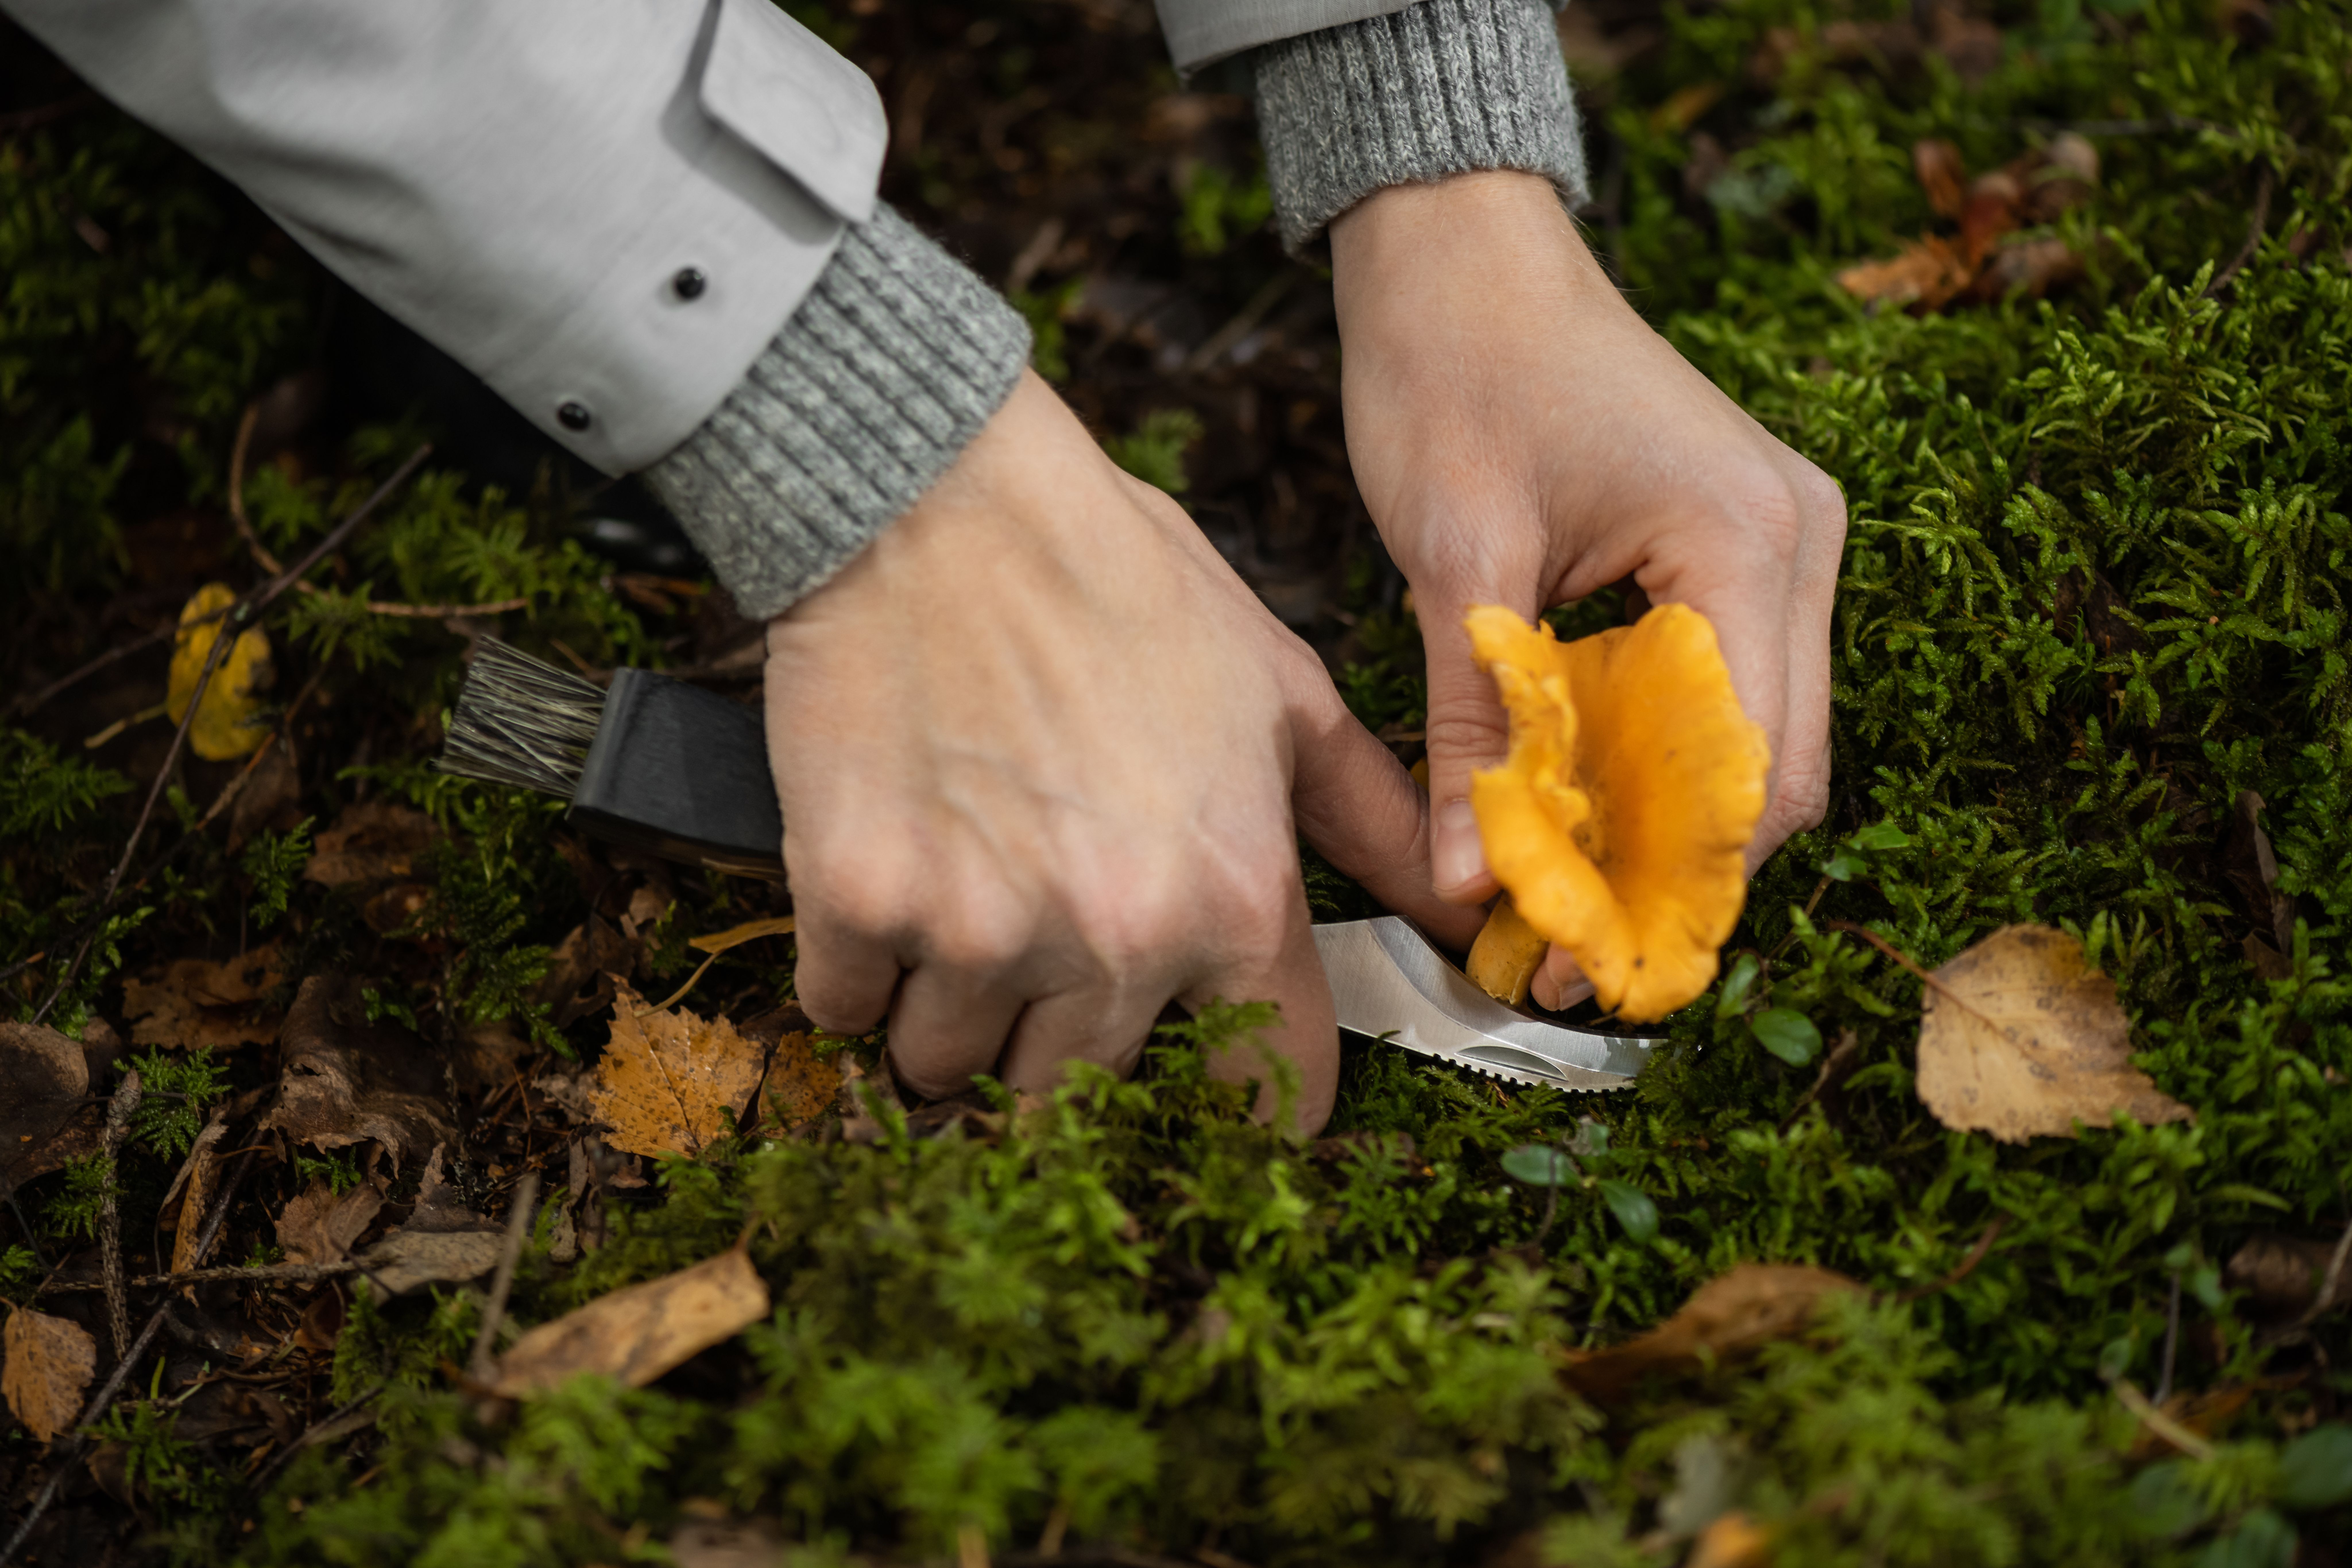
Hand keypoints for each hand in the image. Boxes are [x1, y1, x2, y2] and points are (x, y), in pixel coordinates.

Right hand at [763, 371, 1477, 1128]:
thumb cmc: (1116, 582)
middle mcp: (1114, 936)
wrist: (939, 499)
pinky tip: (882, 883)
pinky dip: (858, 971)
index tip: (1204, 1086)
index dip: (1238, 1100)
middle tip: (1040, 942)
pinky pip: (847, 1010)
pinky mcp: (859, 901)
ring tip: (959, 898)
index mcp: (1231, 896)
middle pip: (1080, 1092)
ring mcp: (978, 929)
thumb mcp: (1282, 692)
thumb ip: (1377, 820)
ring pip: (952, 1065)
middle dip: (1060, 1041)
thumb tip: (1462, 905)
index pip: (1265, 1090)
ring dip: (952, 1012)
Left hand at [1330, 172, 1843, 1008]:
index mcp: (1747, 540)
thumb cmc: (1452, 371)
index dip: (1672, 883)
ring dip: (1664, 830)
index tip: (1579, 959)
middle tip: (1565, 956)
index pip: (1751, 767)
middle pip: (1771, 773)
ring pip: (1752, 744)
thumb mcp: (1451, 555)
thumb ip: (1472, 724)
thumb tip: (1463, 882)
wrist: (1461, 257)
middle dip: (1675, 875)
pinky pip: (1721, 694)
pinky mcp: (1735, 555)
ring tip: (1562, 904)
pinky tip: (1582, 814)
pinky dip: (1657, 766)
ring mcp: (1778, 549)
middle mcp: (1795, 547)